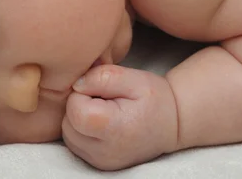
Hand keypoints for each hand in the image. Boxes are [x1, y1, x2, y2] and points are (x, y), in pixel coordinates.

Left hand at [62, 64, 178, 169]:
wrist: (173, 125)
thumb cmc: (154, 98)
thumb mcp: (133, 78)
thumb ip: (102, 77)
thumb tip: (76, 85)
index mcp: (113, 130)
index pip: (74, 109)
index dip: (82, 93)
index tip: (101, 90)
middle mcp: (104, 152)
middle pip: (68, 123)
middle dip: (78, 106)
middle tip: (102, 99)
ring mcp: (100, 162)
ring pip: (68, 134)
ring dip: (78, 118)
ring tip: (102, 110)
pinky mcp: (98, 164)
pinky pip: (74, 143)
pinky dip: (80, 130)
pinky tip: (99, 122)